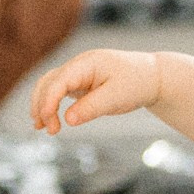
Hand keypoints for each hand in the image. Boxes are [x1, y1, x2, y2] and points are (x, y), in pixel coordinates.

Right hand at [29, 49, 160, 133]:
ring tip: (41, 127)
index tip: (47, 121)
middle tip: (49, 130)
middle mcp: (78, 65)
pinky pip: (58, 91)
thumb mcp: (116, 98)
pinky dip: (50, 104)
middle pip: (48, 82)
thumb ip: (91, 108)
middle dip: (42, 105)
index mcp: (86, 63)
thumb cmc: (136, 83)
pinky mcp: (80, 82)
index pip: (58, 81)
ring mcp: (77, 73)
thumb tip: (68, 120)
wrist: (152, 77)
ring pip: (49, 86)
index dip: (48, 101)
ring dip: (42, 105)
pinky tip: (49, 120)